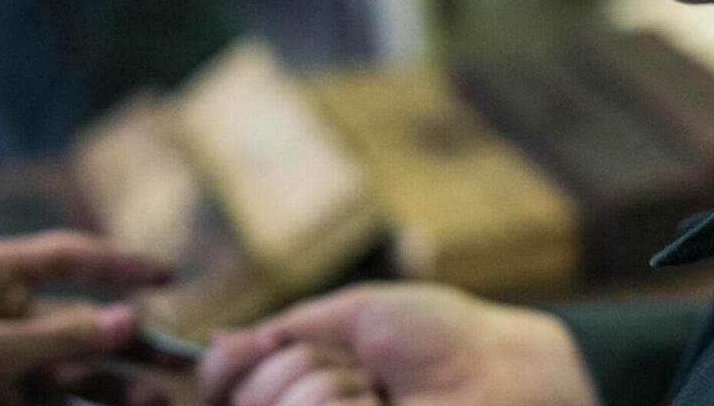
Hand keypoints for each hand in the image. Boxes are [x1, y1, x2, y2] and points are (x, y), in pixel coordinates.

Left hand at [0, 229, 171, 405]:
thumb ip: (57, 339)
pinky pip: (57, 402)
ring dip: (117, 381)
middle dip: (129, 338)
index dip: (118, 263)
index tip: (167, 275)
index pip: (66, 257)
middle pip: (80, 320)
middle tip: (180, 358)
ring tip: (161, 396)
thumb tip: (129, 321)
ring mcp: (0, 364)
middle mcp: (0, 315)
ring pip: (75, 368)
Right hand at [201, 283, 599, 405]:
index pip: (222, 387)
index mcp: (299, 382)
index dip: (223, 366)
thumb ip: (281, 333)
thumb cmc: (433, 334)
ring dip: (324, 386)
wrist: (499, 369)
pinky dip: (337, 405)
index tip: (253, 343)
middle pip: (242, 398)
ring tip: (377, 390)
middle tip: (356, 366)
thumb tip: (215, 343)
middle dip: (294, 365)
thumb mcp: (349, 316)